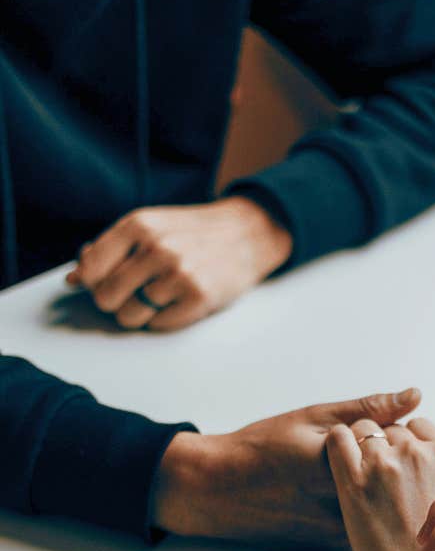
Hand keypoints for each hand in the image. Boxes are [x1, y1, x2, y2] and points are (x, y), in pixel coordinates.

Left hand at [66, 197, 292, 331]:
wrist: (246, 234)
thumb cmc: (192, 233)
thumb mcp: (150, 226)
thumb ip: (109, 249)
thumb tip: (73, 278)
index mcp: (138, 225)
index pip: (90, 269)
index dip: (92, 282)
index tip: (105, 282)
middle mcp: (156, 248)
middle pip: (106, 298)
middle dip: (115, 301)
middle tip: (135, 292)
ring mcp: (178, 274)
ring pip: (130, 316)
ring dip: (139, 313)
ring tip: (159, 297)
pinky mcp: (198, 298)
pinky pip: (158, 325)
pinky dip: (163, 319)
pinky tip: (177, 301)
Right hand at [152, 387, 421, 544]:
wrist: (220, 490)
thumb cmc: (262, 448)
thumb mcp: (314, 417)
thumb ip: (368, 409)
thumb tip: (414, 395)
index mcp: (341, 467)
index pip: (402, 449)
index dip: (400, 436)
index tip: (383, 429)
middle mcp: (345, 505)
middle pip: (400, 482)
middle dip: (399, 464)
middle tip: (374, 449)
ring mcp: (342, 530)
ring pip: (388, 506)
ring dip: (389, 489)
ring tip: (354, 473)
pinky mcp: (337, 544)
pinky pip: (372, 523)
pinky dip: (374, 508)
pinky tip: (357, 493)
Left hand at [326, 418, 434, 550]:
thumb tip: (431, 471)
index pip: (419, 426)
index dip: (405, 441)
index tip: (398, 460)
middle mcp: (418, 453)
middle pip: (390, 428)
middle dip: (382, 446)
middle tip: (376, 476)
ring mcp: (385, 463)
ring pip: (363, 429)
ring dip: (358, 446)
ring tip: (357, 475)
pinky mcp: (354, 480)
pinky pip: (338, 438)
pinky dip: (336, 444)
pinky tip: (338, 464)